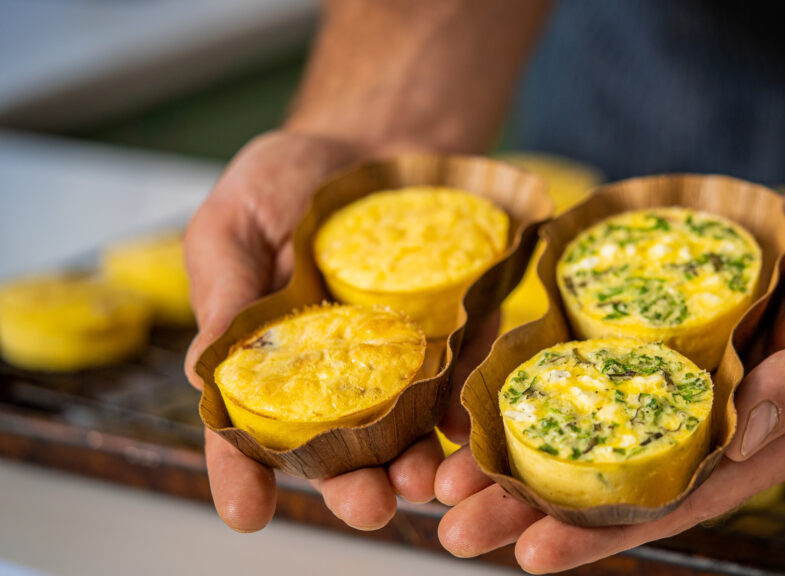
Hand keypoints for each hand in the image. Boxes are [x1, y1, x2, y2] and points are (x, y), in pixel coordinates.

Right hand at [183, 130, 494, 531]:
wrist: (375, 140)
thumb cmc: (290, 178)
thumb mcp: (236, 220)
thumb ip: (223, 290)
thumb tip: (202, 373)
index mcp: (269, 357)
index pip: (248, 426)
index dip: (242, 472)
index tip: (246, 513)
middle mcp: (334, 373)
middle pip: (339, 448)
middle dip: (353, 485)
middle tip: (370, 505)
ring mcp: (399, 359)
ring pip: (407, 432)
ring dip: (420, 464)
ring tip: (429, 480)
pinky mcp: (456, 334)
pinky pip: (465, 380)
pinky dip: (468, 410)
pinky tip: (472, 430)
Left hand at [433, 154, 784, 572]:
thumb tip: (744, 429)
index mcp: (762, 438)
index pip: (675, 500)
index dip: (605, 532)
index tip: (534, 553)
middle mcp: (709, 417)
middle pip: (612, 476)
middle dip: (533, 505)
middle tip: (457, 527)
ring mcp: (677, 372)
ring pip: (588, 423)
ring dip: (517, 451)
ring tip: (445, 475)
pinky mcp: (654, 326)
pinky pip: (592, 356)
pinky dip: (539, 379)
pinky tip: (483, 397)